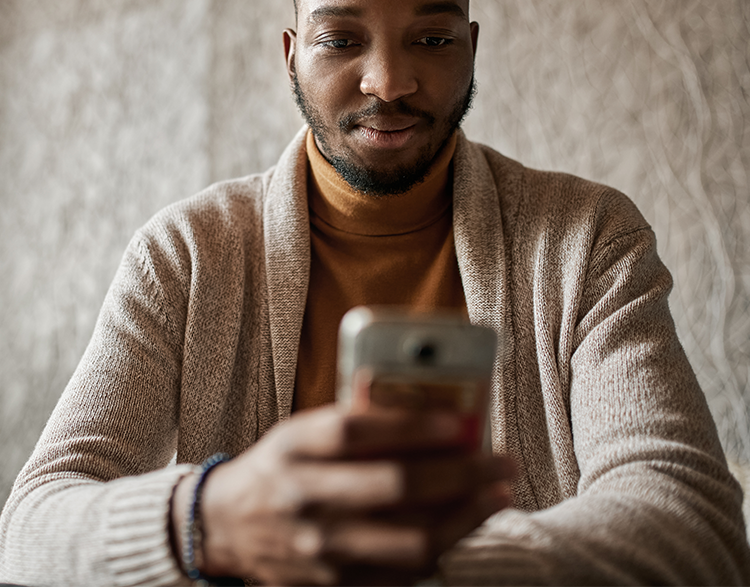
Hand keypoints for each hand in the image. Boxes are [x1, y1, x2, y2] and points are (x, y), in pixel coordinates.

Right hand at [172, 404, 514, 584]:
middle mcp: (305, 498)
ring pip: (409, 542)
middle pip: (395, 488)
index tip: (460, 420)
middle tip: (501, 462)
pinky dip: (440, 550)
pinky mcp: (331, 585)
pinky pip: (401, 576)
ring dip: (465, 518)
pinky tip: (463, 527)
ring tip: (497, 496)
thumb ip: (352, 419)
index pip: (357, 432)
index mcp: (295, 447)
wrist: (228, 525)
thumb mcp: (301, 429)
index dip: (412, 425)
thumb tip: (423, 405)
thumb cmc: (278, 464)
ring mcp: (319, 550)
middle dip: (461, 474)